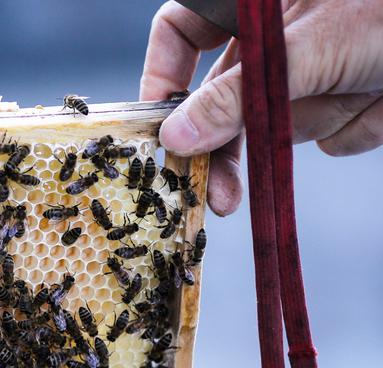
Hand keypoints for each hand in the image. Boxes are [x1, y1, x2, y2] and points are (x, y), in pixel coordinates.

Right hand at [140, 0, 382, 215]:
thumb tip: (173, 142)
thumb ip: (233, 97)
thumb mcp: (307, 49)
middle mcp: (278, 36)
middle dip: (230, 146)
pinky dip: (358, 124)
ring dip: (320, 118)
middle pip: (220, 100)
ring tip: (366, 84)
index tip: (157, 134)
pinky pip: (329, 136)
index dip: (161, 80)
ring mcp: (312, 72)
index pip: (180, 33)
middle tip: (217, 197)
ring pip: (278, 125)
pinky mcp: (349, 102)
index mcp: (257, 3)